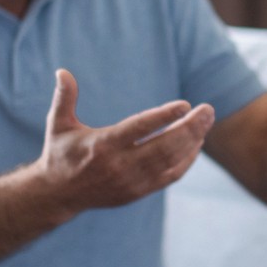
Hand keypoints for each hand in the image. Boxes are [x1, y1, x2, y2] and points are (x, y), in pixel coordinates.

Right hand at [35, 69, 213, 214]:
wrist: (58, 196)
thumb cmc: (60, 154)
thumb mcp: (58, 125)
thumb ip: (64, 97)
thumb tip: (62, 70)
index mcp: (102, 145)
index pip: (139, 128)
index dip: (163, 116)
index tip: (186, 104)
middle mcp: (119, 165)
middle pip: (163, 146)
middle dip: (190, 128)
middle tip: (208, 110)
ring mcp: (131, 181)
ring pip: (170, 161)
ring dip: (192, 141)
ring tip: (207, 122)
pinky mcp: (138, 192)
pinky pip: (170, 177)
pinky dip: (186, 161)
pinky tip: (197, 144)